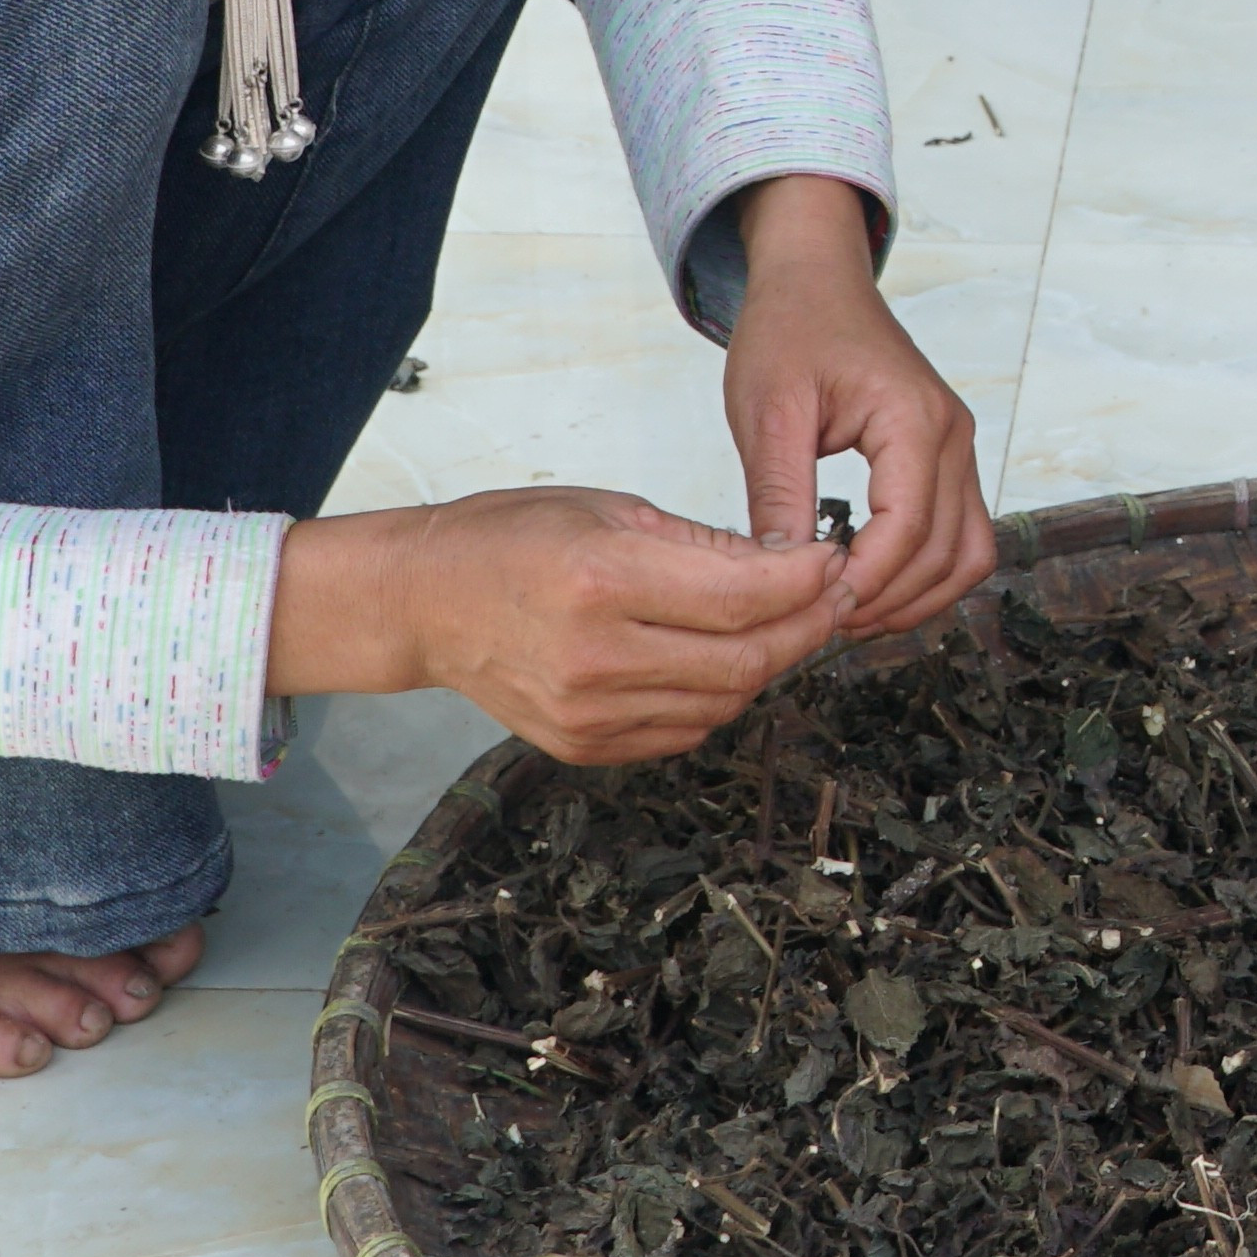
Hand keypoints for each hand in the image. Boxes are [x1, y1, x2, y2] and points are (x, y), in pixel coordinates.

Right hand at [278, 486, 848, 762]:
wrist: (424, 602)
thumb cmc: (511, 539)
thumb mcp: (610, 509)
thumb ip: (702, 544)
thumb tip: (790, 562)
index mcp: (602, 580)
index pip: (743, 598)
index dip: (805, 582)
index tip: (832, 561)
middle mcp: (597, 657)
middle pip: (744, 660)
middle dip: (805, 627)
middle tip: (830, 597)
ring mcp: (589, 713)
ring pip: (723, 702)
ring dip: (768, 664)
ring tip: (783, 624)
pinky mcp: (583, 747)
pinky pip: (684, 730)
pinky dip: (718, 697)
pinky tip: (722, 659)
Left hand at [720, 177, 997, 641]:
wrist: (816, 279)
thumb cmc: (790, 327)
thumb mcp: (767, 411)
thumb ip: (779, 494)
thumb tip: (784, 574)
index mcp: (913, 419)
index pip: (909, 528)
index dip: (865, 581)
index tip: (813, 607)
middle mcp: (954, 435)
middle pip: (947, 553)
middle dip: (887, 599)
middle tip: (819, 621)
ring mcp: (959, 447)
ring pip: (969, 554)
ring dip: (917, 597)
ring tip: (847, 612)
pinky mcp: (948, 458)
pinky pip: (962, 535)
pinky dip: (927, 573)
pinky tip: (872, 582)